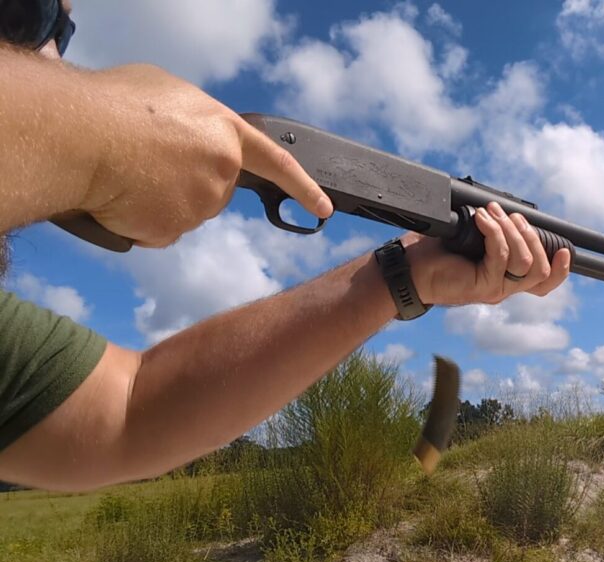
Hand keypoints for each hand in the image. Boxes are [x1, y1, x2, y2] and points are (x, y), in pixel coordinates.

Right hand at [79, 64, 331, 247]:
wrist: (81, 135)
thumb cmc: (116, 104)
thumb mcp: (165, 91)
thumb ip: (192, 119)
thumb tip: (185, 131)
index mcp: (225, 132)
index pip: (278, 163)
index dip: (303, 187)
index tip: (325, 208)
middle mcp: (223, 170)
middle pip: (212, 189)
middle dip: (184, 182)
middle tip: (144, 163)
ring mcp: (201, 203)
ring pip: (182, 211)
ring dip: (157, 199)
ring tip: (125, 172)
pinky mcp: (174, 229)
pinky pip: (157, 230)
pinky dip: (138, 220)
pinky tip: (120, 197)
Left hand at [404, 202, 571, 305]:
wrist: (408, 270)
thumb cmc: (435, 252)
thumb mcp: (471, 238)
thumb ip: (493, 233)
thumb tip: (507, 210)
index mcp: (505, 278)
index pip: (543, 283)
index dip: (560, 270)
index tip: (564, 250)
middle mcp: (504, 287)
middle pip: (541, 270)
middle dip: (531, 235)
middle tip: (510, 216)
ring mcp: (494, 289)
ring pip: (525, 262)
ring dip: (512, 231)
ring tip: (491, 213)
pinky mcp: (482, 286)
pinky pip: (501, 256)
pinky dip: (494, 232)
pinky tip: (481, 219)